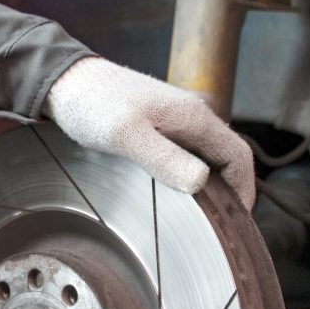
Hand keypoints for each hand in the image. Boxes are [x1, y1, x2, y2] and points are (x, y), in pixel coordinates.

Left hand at [43, 56, 255, 207]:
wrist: (64, 80)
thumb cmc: (91, 103)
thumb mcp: (126, 136)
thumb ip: (164, 159)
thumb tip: (201, 183)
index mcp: (194, 117)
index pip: (239, 157)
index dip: (245, 191)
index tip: (237, 222)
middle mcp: (192, 116)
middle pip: (227, 158)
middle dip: (231, 192)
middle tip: (220, 227)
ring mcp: (176, 119)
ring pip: (207, 157)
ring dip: (211, 185)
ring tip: (201, 217)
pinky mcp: (158, 125)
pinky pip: (187, 153)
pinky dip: (190, 175)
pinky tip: (176, 194)